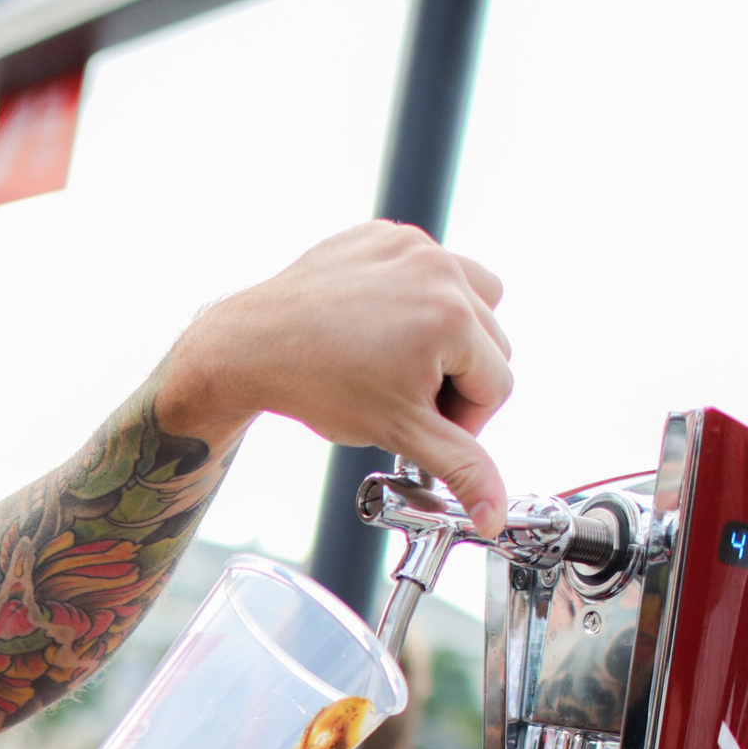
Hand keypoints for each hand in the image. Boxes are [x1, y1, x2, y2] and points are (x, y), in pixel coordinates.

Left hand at [161, 222, 513, 534]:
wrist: (250, 349)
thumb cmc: (317, 387)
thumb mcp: (399, 432)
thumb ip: (461, 469)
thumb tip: (496, 514)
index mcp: (452, 318)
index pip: (497, 385)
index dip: (462, 419)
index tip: (423, 425)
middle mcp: (438, 271)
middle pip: (489, 342)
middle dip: (454, 377)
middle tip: (402, 395)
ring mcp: (410, 246)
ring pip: (472, 298)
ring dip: (447, 332)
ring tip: (397, 358)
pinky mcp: (384, 234)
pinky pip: (428, 267)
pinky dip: (415, 296)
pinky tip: (377, 325)